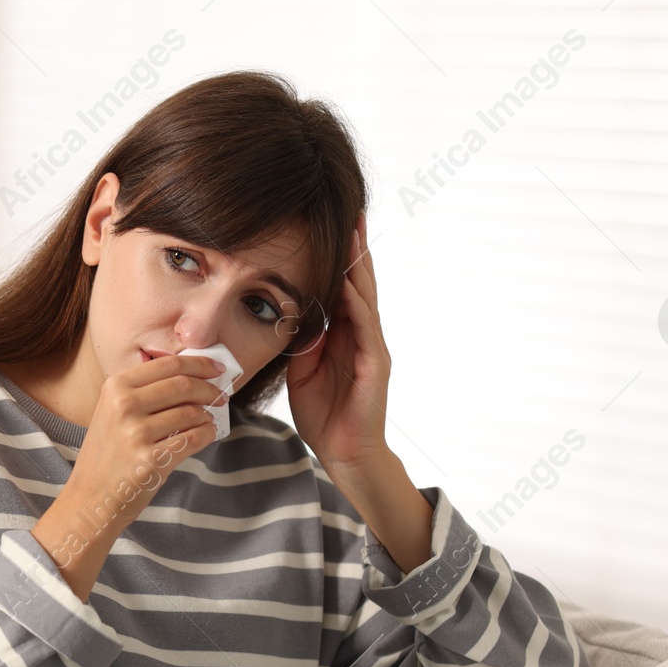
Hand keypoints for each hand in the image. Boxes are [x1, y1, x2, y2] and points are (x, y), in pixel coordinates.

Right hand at [31, 352, 224, 596]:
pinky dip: (206, 435)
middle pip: (183, 385)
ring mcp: (137, 433)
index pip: (167, 364)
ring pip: (191, 413)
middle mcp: (124, 406)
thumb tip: (192, 377)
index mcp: (115, 387)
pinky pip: (193, 439)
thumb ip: (144, 391)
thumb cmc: (107, 456)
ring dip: (207, 416)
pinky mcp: (151, 460)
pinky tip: (206, 435)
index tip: (216, 368)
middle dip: (209, 389)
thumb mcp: (112, 412)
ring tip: (206, 421)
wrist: (90, 498)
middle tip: (220, 395)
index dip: (198, 364)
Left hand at [285, 213, 391, 473]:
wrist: (344, 454)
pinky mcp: (375, 365)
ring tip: (354, 236)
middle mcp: (361, 335)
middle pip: (358, 284)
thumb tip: (292, 314)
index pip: (341, 287)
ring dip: (359, 268)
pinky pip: (366, 329)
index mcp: (342, 335)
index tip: (328, 225)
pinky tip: (350, 286)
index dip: (336, 258)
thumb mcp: (302, 370)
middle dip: (355, 250)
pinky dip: (358, 306)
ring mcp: (371, 348)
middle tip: (353, 212)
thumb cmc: (324, 415)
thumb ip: (302, 341)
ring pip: (365, 299)